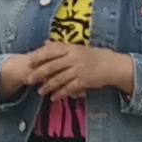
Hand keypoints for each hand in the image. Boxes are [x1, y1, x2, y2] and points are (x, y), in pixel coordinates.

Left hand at [9, 40, 134, 98]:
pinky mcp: (84, 81)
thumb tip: (44, 43)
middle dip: (38, 74)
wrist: (113, 65)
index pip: (51, 51)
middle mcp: (74, 58)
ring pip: (58, 79)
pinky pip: (68, 88)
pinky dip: (60, 94)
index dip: (38, 57)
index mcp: (71, 48)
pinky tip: (53, 98)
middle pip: (52, 66)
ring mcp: (79, 70)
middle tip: (28, 80)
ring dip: (47, 86)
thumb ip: (61, 46)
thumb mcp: (78, 48)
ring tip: (39, 92)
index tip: (28, 62)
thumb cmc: (95, 56)